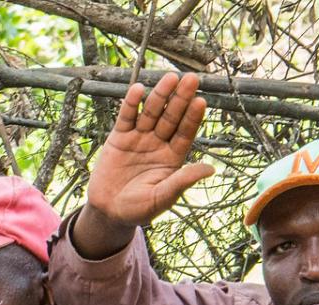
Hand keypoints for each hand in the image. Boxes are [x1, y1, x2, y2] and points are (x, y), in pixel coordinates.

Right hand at [85, 74, 211, 229]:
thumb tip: (210, 169)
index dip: (193, 117)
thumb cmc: (138, 209)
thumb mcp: (161, 198)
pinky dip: (131, 104)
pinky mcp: (118, 138)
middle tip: (191, 79)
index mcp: (173, 157)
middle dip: (181, 98)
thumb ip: (182, 181)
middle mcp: (158, 144)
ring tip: (169, 77)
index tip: (201, 101)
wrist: (107, 211)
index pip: (186, 133)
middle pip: (172, 117)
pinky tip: (138, 89)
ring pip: (151, 113)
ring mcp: (139, 139)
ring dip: (160, 95)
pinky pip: (126, 117)